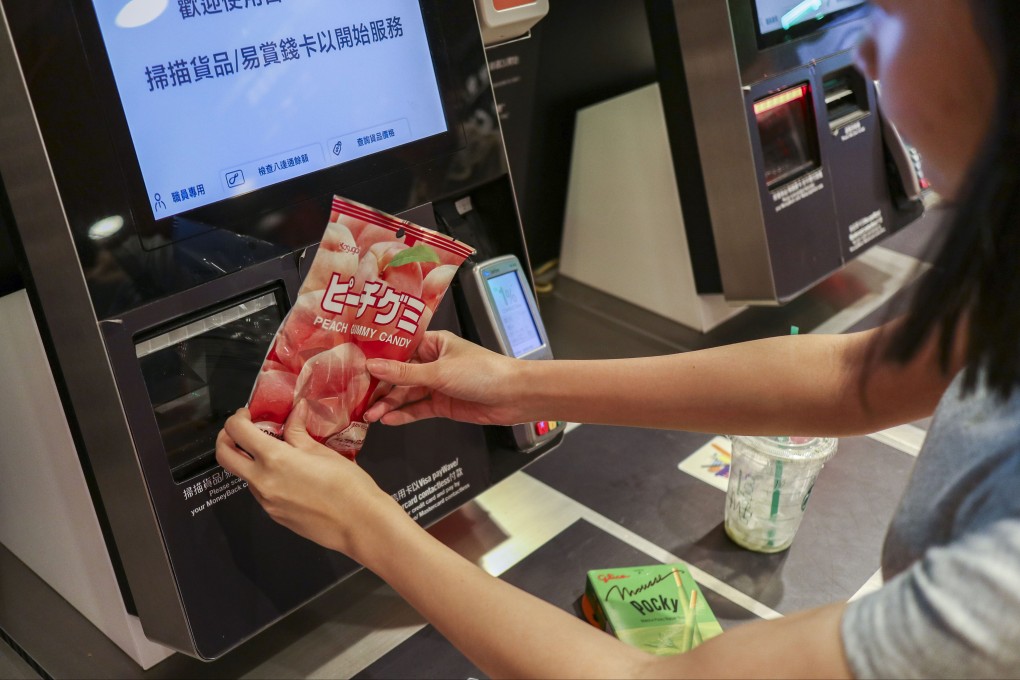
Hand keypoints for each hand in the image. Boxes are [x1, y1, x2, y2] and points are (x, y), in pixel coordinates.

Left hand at [215, 402, 407, 559]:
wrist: (359, 524)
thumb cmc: (347, 485)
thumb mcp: (322, 451)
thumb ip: (299, 432)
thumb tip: (295, 411)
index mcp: (274, 459)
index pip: (236, 431)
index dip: (237, 418)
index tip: (248, 414)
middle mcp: (262, 481)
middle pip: (224, 456)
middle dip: (226, 438)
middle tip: (244, 430)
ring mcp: (265, 501)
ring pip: (243, 475)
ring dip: (249, 460)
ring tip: (277, 453)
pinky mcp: (274, 515)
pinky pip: (260, 491)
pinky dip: (266, 477)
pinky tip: (290, 476)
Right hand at [363, 331, 524, 425]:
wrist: (513, 396)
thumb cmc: (481, 372)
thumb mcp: (439, 372)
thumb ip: (404, 373)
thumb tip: (372, 366)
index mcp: (434, 343)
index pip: (399, 348)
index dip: (379, 358)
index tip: (356, 367)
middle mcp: (433, 362)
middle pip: (399, 374)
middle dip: (380, 387)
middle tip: (359, 399)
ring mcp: (437, 385)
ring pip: (406, 394)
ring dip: (389, 404)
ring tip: (369, 415)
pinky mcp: (442, 405)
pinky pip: (417, 409)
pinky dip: (403, 415)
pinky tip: (387, 420)